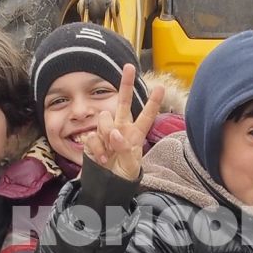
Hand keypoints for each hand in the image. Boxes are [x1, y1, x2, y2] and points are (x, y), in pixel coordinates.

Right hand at [81, 65, 163, 180]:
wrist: (106, 186)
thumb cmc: (123, 175)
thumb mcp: (131, 167)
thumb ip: (125, 149)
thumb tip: (115, 134)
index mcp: (136, 134)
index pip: (146, 116)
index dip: (153, 103)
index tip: (160, 87)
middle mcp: (121, 128)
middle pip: (122, 102)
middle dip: (125, 84)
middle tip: (129, 67)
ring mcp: (105, 132)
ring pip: (104, 119)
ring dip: (106, 135)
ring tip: (110, 153)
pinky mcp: (92, 139)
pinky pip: (92, 136)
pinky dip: (97, 149)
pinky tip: (102, 159)